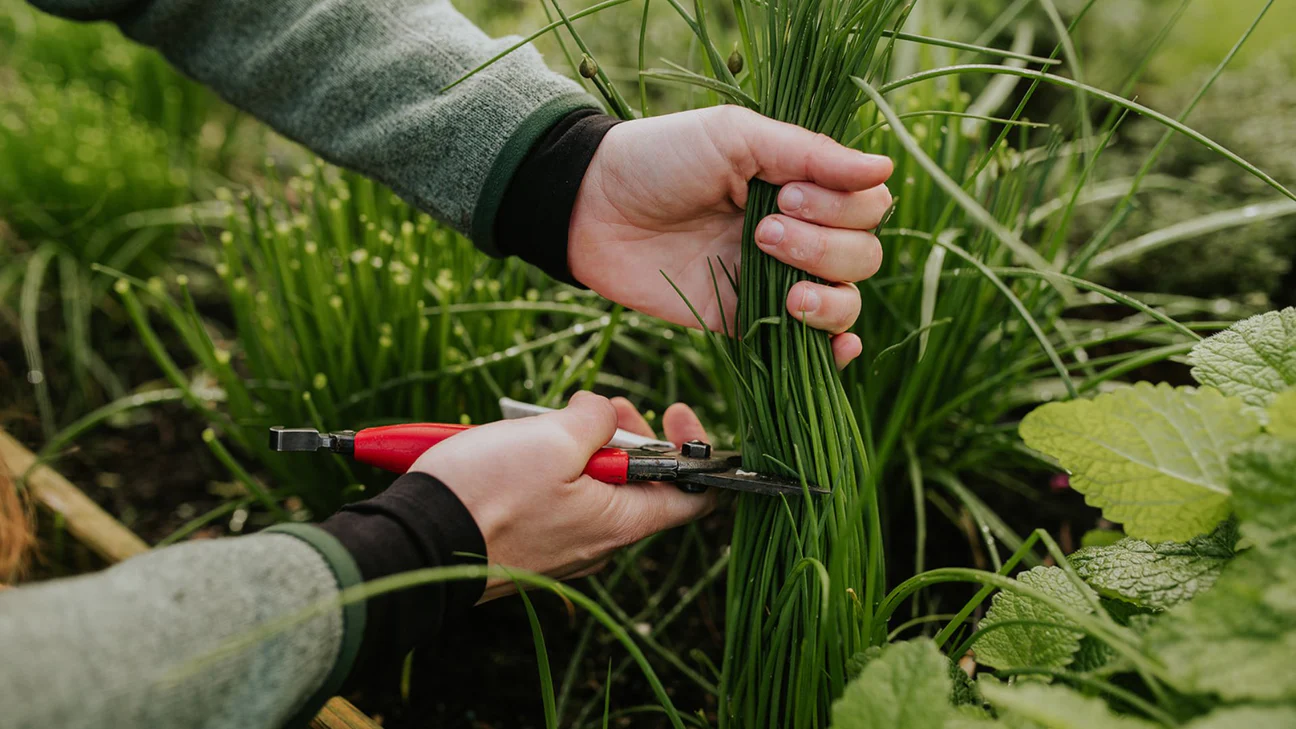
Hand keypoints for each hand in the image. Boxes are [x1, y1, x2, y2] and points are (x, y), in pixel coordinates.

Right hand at [409, 392, 716, 600]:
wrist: (416, 541)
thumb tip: (601, 413)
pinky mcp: (528, 547)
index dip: (692, 451)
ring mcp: (560, 549)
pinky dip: (552, 470)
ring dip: (583, 449)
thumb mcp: (554, 437)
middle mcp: (596, 545)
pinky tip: (523, 448)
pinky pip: (556, 503)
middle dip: (626, 437)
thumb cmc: (488, 493)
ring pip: (592, 491)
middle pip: (636, 485)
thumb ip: (595, 419)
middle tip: (601, 407)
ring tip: (552, 422)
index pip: (691, 498)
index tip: (675, 412)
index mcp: (619, 524)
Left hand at [568, 105, 893, 368]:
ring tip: (777, 277)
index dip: (842, 206)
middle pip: (862, 255)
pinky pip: (805, 344)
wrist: (592, 207)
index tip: (788, 194)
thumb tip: (885, 167)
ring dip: (827, 294)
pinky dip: (832, 346)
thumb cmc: (659, 158)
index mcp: (801, 184)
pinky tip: (835, 343)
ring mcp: (773, 280)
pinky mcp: (744, 321)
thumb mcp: (735, 136)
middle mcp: (797, 232)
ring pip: (843, 300)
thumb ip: (809, 154)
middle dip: (824, 247)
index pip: (866, 206)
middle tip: (762, 231)